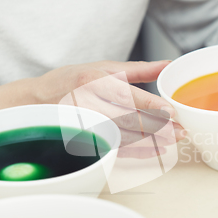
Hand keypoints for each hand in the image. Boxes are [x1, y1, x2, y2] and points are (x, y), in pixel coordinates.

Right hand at [0, 60, 184, 157]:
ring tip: (173, 142)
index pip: (126, 95)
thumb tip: (168, 64)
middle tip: (181, 131)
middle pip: (127, 119)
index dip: (149, 105)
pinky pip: (115, 150)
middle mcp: (88, 104)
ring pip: (123, 137)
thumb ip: (139, 69)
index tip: (171, 112)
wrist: (36, 101)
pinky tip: (155, 152)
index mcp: (94, 81)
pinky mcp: (85, 141)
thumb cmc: (73, 79)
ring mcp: (85, 125)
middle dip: (157, 127)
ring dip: (151, 142)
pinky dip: (137, 153)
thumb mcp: (104, 67)